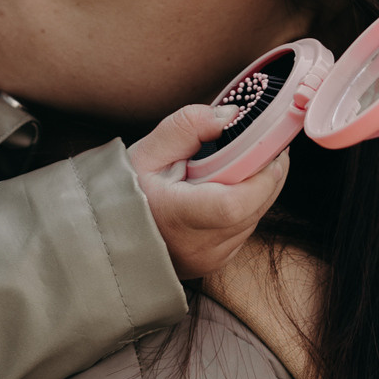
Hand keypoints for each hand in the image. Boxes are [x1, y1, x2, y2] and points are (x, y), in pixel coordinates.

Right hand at [129, 104, 289, 284]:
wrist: (110, 233)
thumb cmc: (124, 191)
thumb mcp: (148, 151)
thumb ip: (189, 126)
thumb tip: (231, 115)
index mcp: (177, 218)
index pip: (235, 203)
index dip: (261, 174)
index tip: (268, 147)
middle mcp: (199, 247)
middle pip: (255, 208)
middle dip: (268, 172)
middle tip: (265, 144)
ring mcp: (210, 259)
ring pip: (255, 217)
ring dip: (259, 188)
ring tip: (241, 164)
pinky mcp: (217, 263)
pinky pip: (246, 228)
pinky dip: (247, 205)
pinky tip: (228, 188)